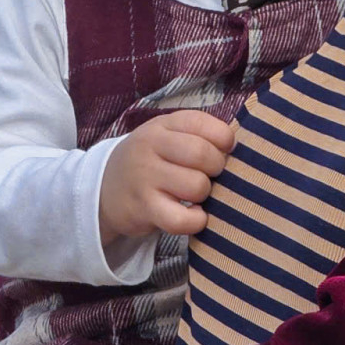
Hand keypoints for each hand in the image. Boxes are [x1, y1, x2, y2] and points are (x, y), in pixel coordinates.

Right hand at [97, 110, 235, 242]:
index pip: (203, 123)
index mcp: (162, 125)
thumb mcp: (166, 136)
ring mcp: (145, 177)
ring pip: (197, 186)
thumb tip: (239, 150)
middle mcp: (150, 146)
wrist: (105, 189)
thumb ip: (198, 136)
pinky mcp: (143, 208)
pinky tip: (193, 215)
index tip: (223, 151)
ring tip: (196, 196)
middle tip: (210, 177)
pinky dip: (196, 220)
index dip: (223, 140)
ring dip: (206, 196)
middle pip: (203, 155)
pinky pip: (182, 219)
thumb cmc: (150, 161)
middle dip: (217, 169)